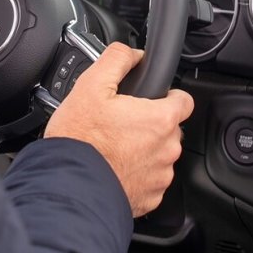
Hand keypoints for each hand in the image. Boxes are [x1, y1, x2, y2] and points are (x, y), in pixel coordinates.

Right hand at [44, 43, 194, 216]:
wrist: (69, 187)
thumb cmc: (80, 140)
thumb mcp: (91, 85)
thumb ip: (117, 60)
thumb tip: (132, 53)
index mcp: (160, 119)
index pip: (184, 100)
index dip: (167, 96)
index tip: (150, 100)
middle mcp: (168, 149)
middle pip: (169, 129)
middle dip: (149, 125)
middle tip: (120, 124)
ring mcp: (160, 176)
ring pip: (160, 156)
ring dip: (144, 151)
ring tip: (113, 149)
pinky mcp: (150, 199)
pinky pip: (150, 181)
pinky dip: (136, 175)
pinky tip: (114, 169)